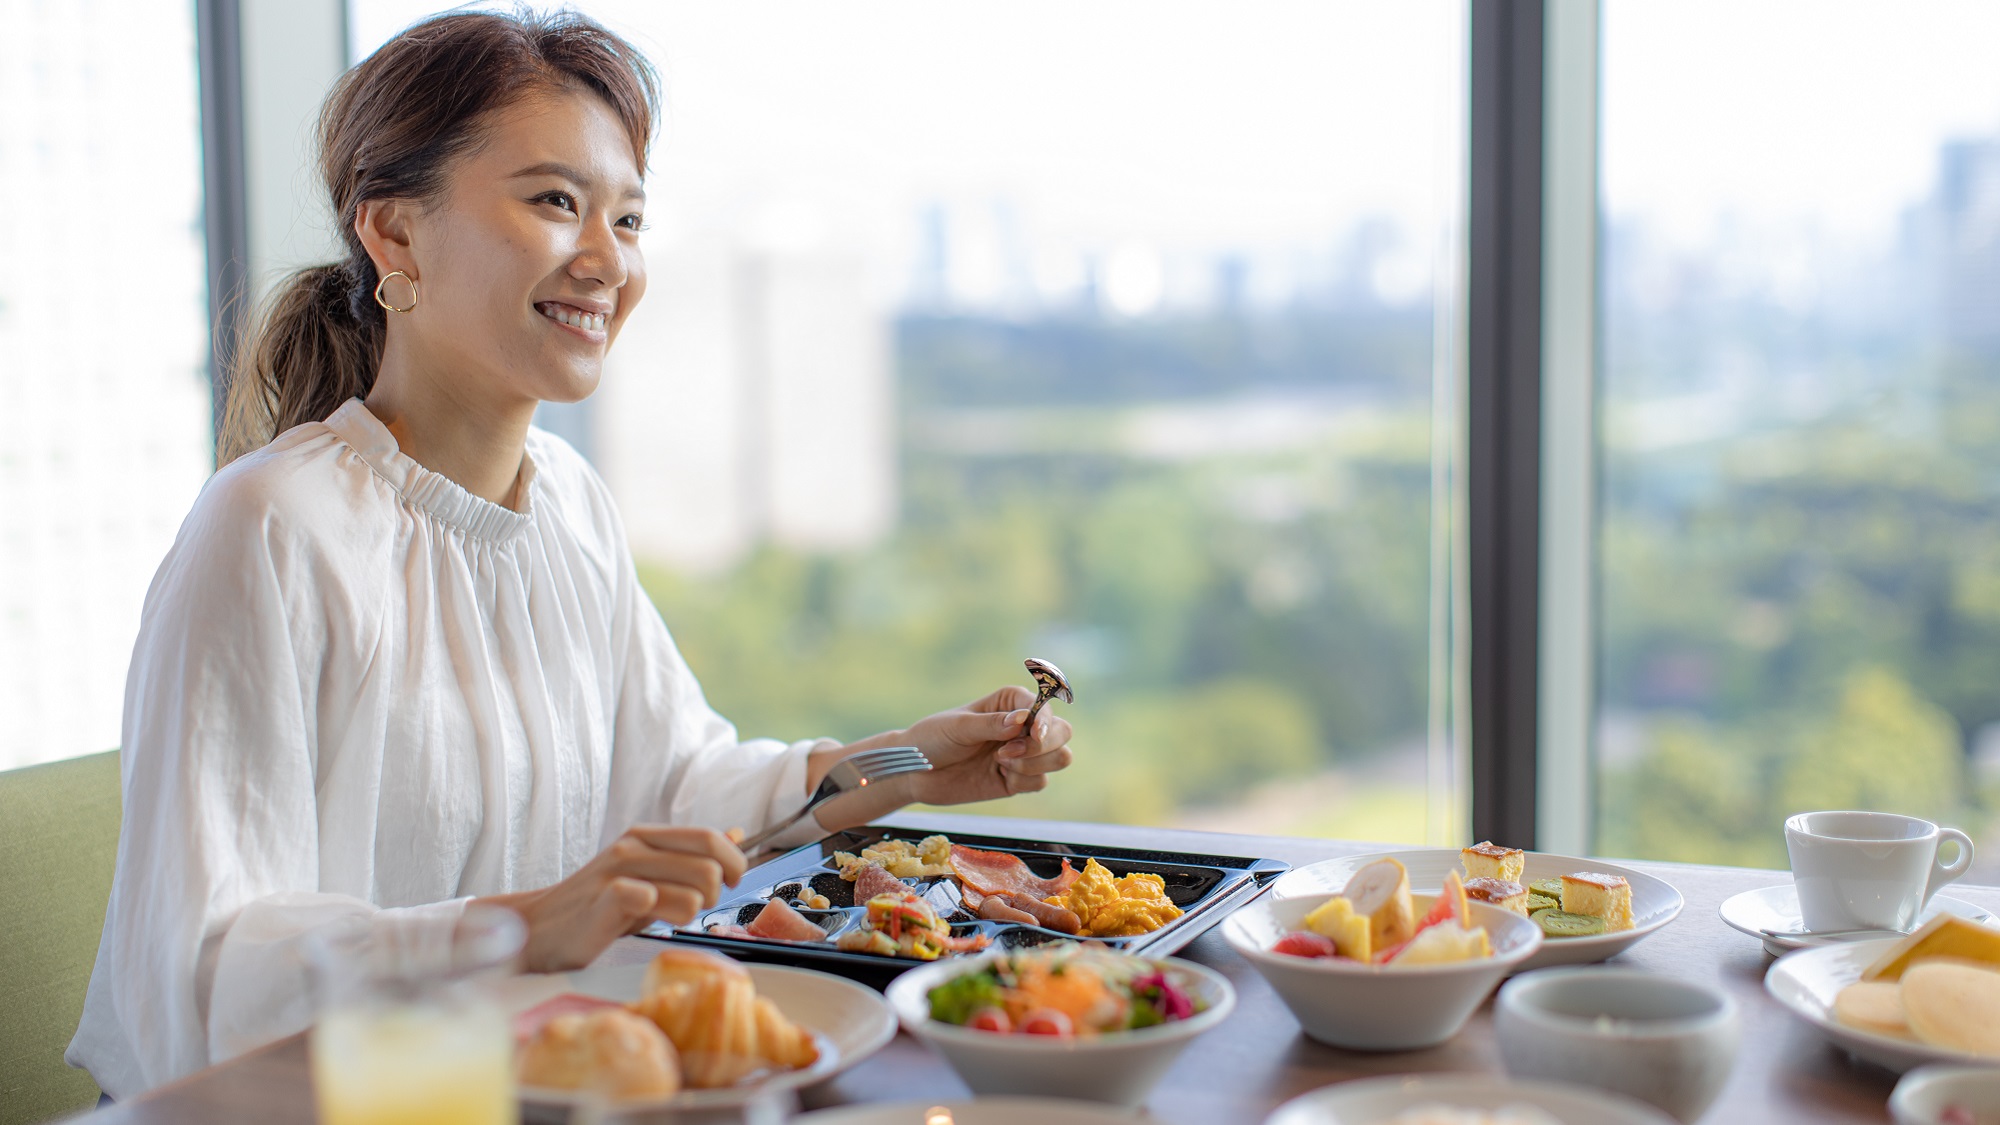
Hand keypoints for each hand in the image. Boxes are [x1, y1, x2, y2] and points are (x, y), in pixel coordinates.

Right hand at [474, 825, 746, 972]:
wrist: (540, 929)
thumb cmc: (601, 906)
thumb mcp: (648, 875)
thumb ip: (691, 856)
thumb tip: (739, 835)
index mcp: (646, 836)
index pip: (709, 838)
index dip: (733, 862)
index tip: (730, 884)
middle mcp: (633, 846)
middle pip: (708, 868)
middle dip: (712, 898)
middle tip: (689, 911)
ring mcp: (618, 870)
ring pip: (692, 893)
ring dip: (688, 916)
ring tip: (663, 921)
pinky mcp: (606, 897)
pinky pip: (655, 903)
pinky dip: (660, 920)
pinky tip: (640, 924)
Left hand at [900, 684, 1075, 804]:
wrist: (916, 772)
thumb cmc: (933, 738)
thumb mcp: (959, 727)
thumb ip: (992, 724)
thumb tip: (1024, 718)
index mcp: (1010, 702)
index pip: (1044, 706)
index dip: (1046, 720)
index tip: (1034, 734)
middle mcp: (1023, 726)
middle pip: (1062, 732)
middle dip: (1044, 745)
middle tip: (1008, 753)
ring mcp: (1023, 754)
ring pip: (1060, 758)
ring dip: (1035, 764)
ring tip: (1001, 762)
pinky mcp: (1018, 780)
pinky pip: (1040, 782)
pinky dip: (1023, 780)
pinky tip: (999, 775)